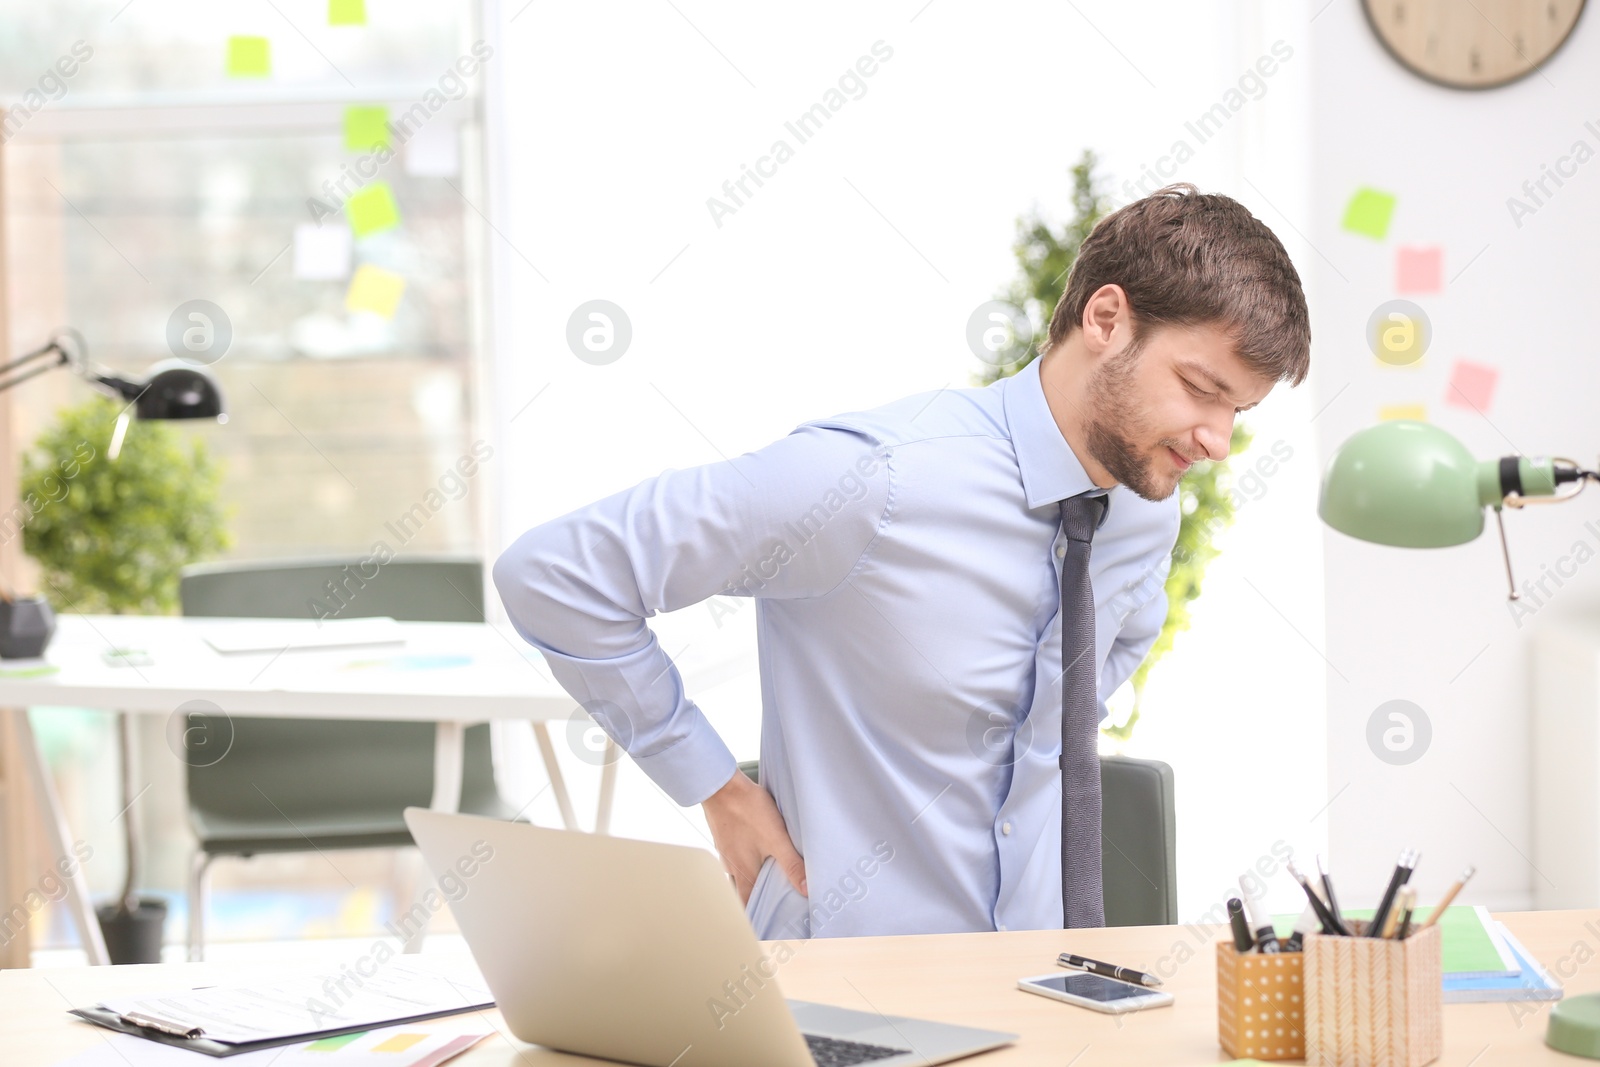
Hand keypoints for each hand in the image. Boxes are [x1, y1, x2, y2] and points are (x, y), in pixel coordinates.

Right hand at [702, 767, 806, 905]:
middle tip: (772, 902)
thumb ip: (791, 864)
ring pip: (739, 872)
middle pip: (744, 890)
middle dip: (757, 898)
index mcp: (744, 872)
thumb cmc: (747, 810)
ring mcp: (725, 851)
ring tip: (768, 877)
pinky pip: (735, 856)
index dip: (758, 915)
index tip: (768, 924)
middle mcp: (731, 866)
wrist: (720, 785)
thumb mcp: (776, 838)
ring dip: (752, 877)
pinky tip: (755, 849)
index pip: (749, 904)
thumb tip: (805, 889)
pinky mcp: (724, 837)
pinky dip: (746, 859)